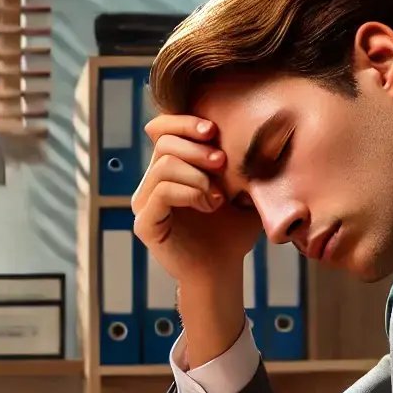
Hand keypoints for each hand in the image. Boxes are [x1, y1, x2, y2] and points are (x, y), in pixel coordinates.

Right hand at [132, 114, 259, 289]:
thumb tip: (248, 131)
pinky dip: (190, 192)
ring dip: (198, 175)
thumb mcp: (239, 188)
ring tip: (219, 195)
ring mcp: (144, 203)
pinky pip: (162, 192)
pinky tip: (210, 204)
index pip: (161, 129)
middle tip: (223, 162)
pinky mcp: (144, 224)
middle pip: (163, 143)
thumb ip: (236, 160)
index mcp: (168, 168)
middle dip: (197, 148)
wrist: (224, 270)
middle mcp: (150, 183)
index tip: (213, 130)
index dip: (183, 122)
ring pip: (164, 166)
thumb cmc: (231, 231)